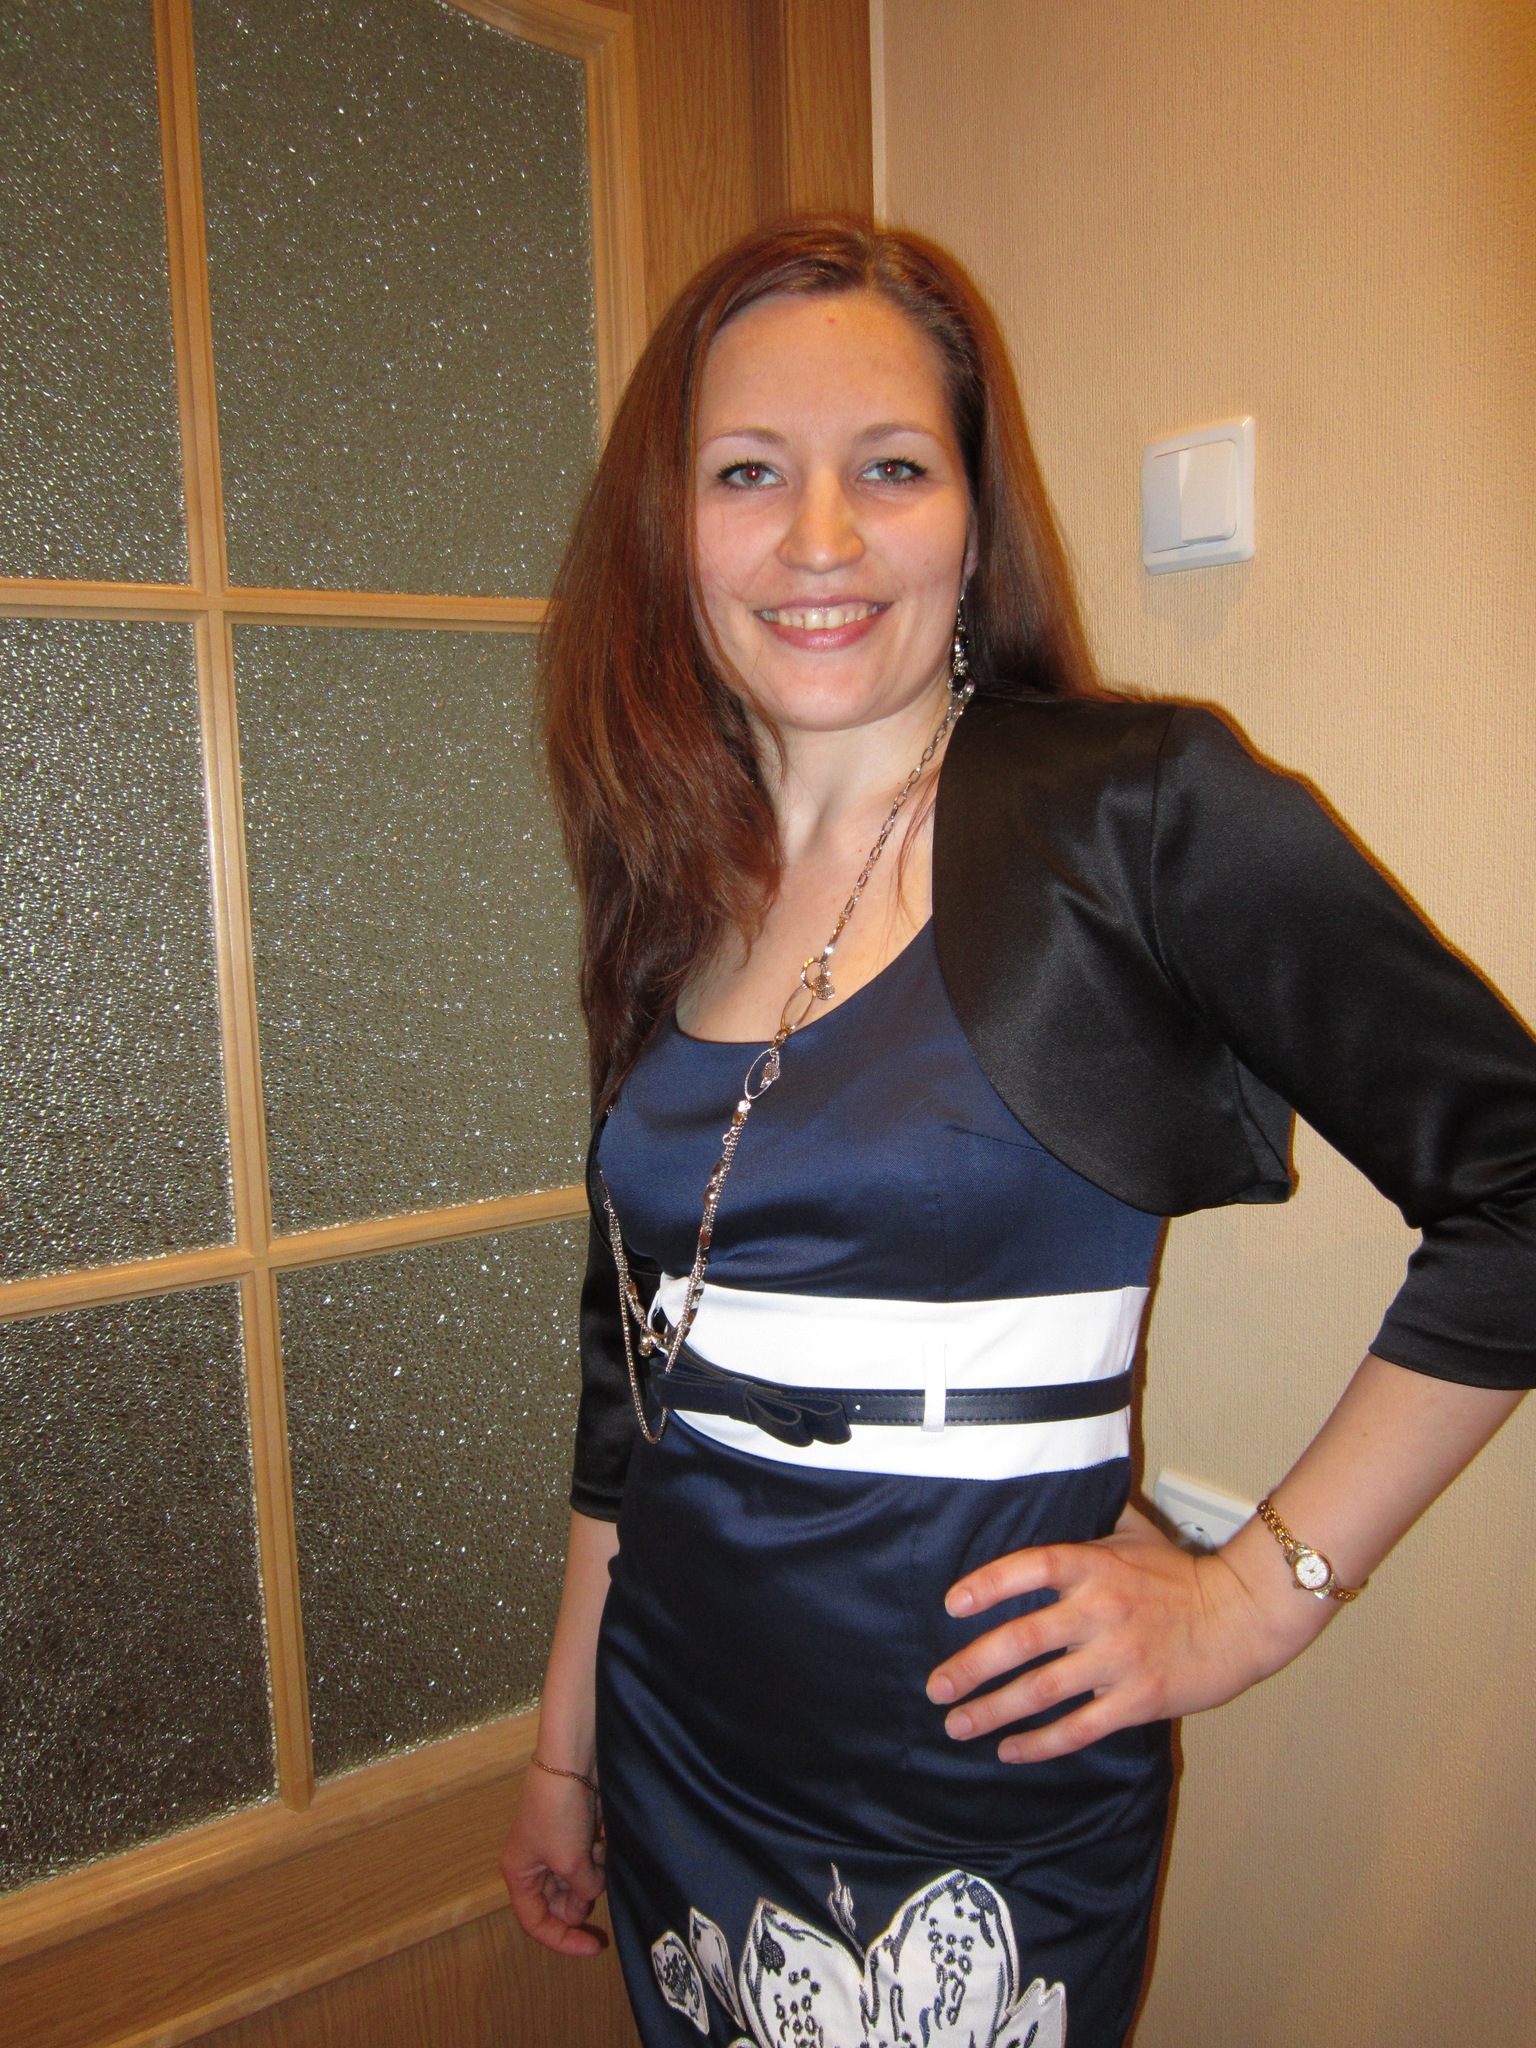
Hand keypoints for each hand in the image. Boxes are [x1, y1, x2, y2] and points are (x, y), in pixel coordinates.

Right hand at [501, 1765, 608, 1955]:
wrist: (572, 1759)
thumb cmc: (558, 1811)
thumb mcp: (569, 1861)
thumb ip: (581, 1891)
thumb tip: (590, 1894)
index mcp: (519, 1874)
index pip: (536, 1923)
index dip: (562, 1940)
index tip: (593, 1947)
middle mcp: (534, 1864)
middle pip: (559, 1904)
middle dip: (580, 1897)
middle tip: (592, 1876)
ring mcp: (556, 1848)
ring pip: (578, 1884)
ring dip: (592, 1875)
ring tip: (595, 1851)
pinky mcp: (576, 1834)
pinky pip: (590, 1863)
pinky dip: (599, 1859)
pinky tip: (601, 1840)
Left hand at [925, 1503, 1299, 1763]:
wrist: (1242, 1615)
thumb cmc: (1182, 1573)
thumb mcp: (1133, 1533)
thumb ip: (1090, 1522)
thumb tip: (1053, 1490)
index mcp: (1095, 1566)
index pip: (1031, 1567)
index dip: (989, 1584)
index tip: (951, 1604)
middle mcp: (1101, 1610)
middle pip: (1023, 1640)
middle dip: (971, 1667)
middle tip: (936, 1686)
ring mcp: (1118, 1658)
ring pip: (1043, 1690)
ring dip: (994, 1710)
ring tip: (958, 1724)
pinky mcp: (1138, 1699)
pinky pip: (1080, 1727)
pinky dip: (1041, 1743)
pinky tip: (1010, 1750)